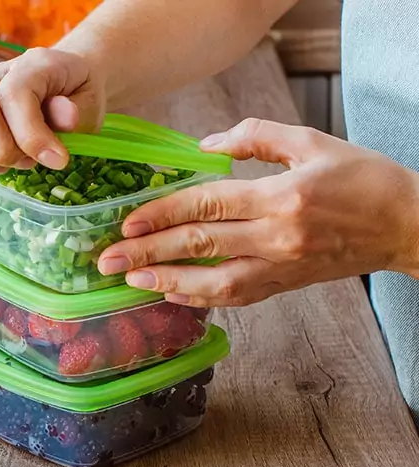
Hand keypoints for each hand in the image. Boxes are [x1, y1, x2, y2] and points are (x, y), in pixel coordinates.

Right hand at [0, 48, 105, 172]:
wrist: (64, 84)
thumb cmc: (76, 97)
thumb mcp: (90, 103)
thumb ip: (78, 111)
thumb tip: (65, 117)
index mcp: (31, 66)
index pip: (13, 95)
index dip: (32, 136)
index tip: (57, 160)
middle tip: (25, 162)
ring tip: (3, 165)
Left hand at [97, 118, 418, 306]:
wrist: (407, 225)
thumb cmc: (362, 178)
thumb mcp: (311, 142)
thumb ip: (255, 138)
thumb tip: (203, 147)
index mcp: (282, 197)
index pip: (207, 205)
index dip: (162, 214)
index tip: (127, 223)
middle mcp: (277, 238)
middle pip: (200, 245)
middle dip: (148, 253)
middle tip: (108, 260)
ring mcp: (281, 267)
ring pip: (214, 282)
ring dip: (167, 282)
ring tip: (131, 281)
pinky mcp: (285, 286)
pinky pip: (235, 297)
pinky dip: (200, 297)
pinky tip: (171, 293)